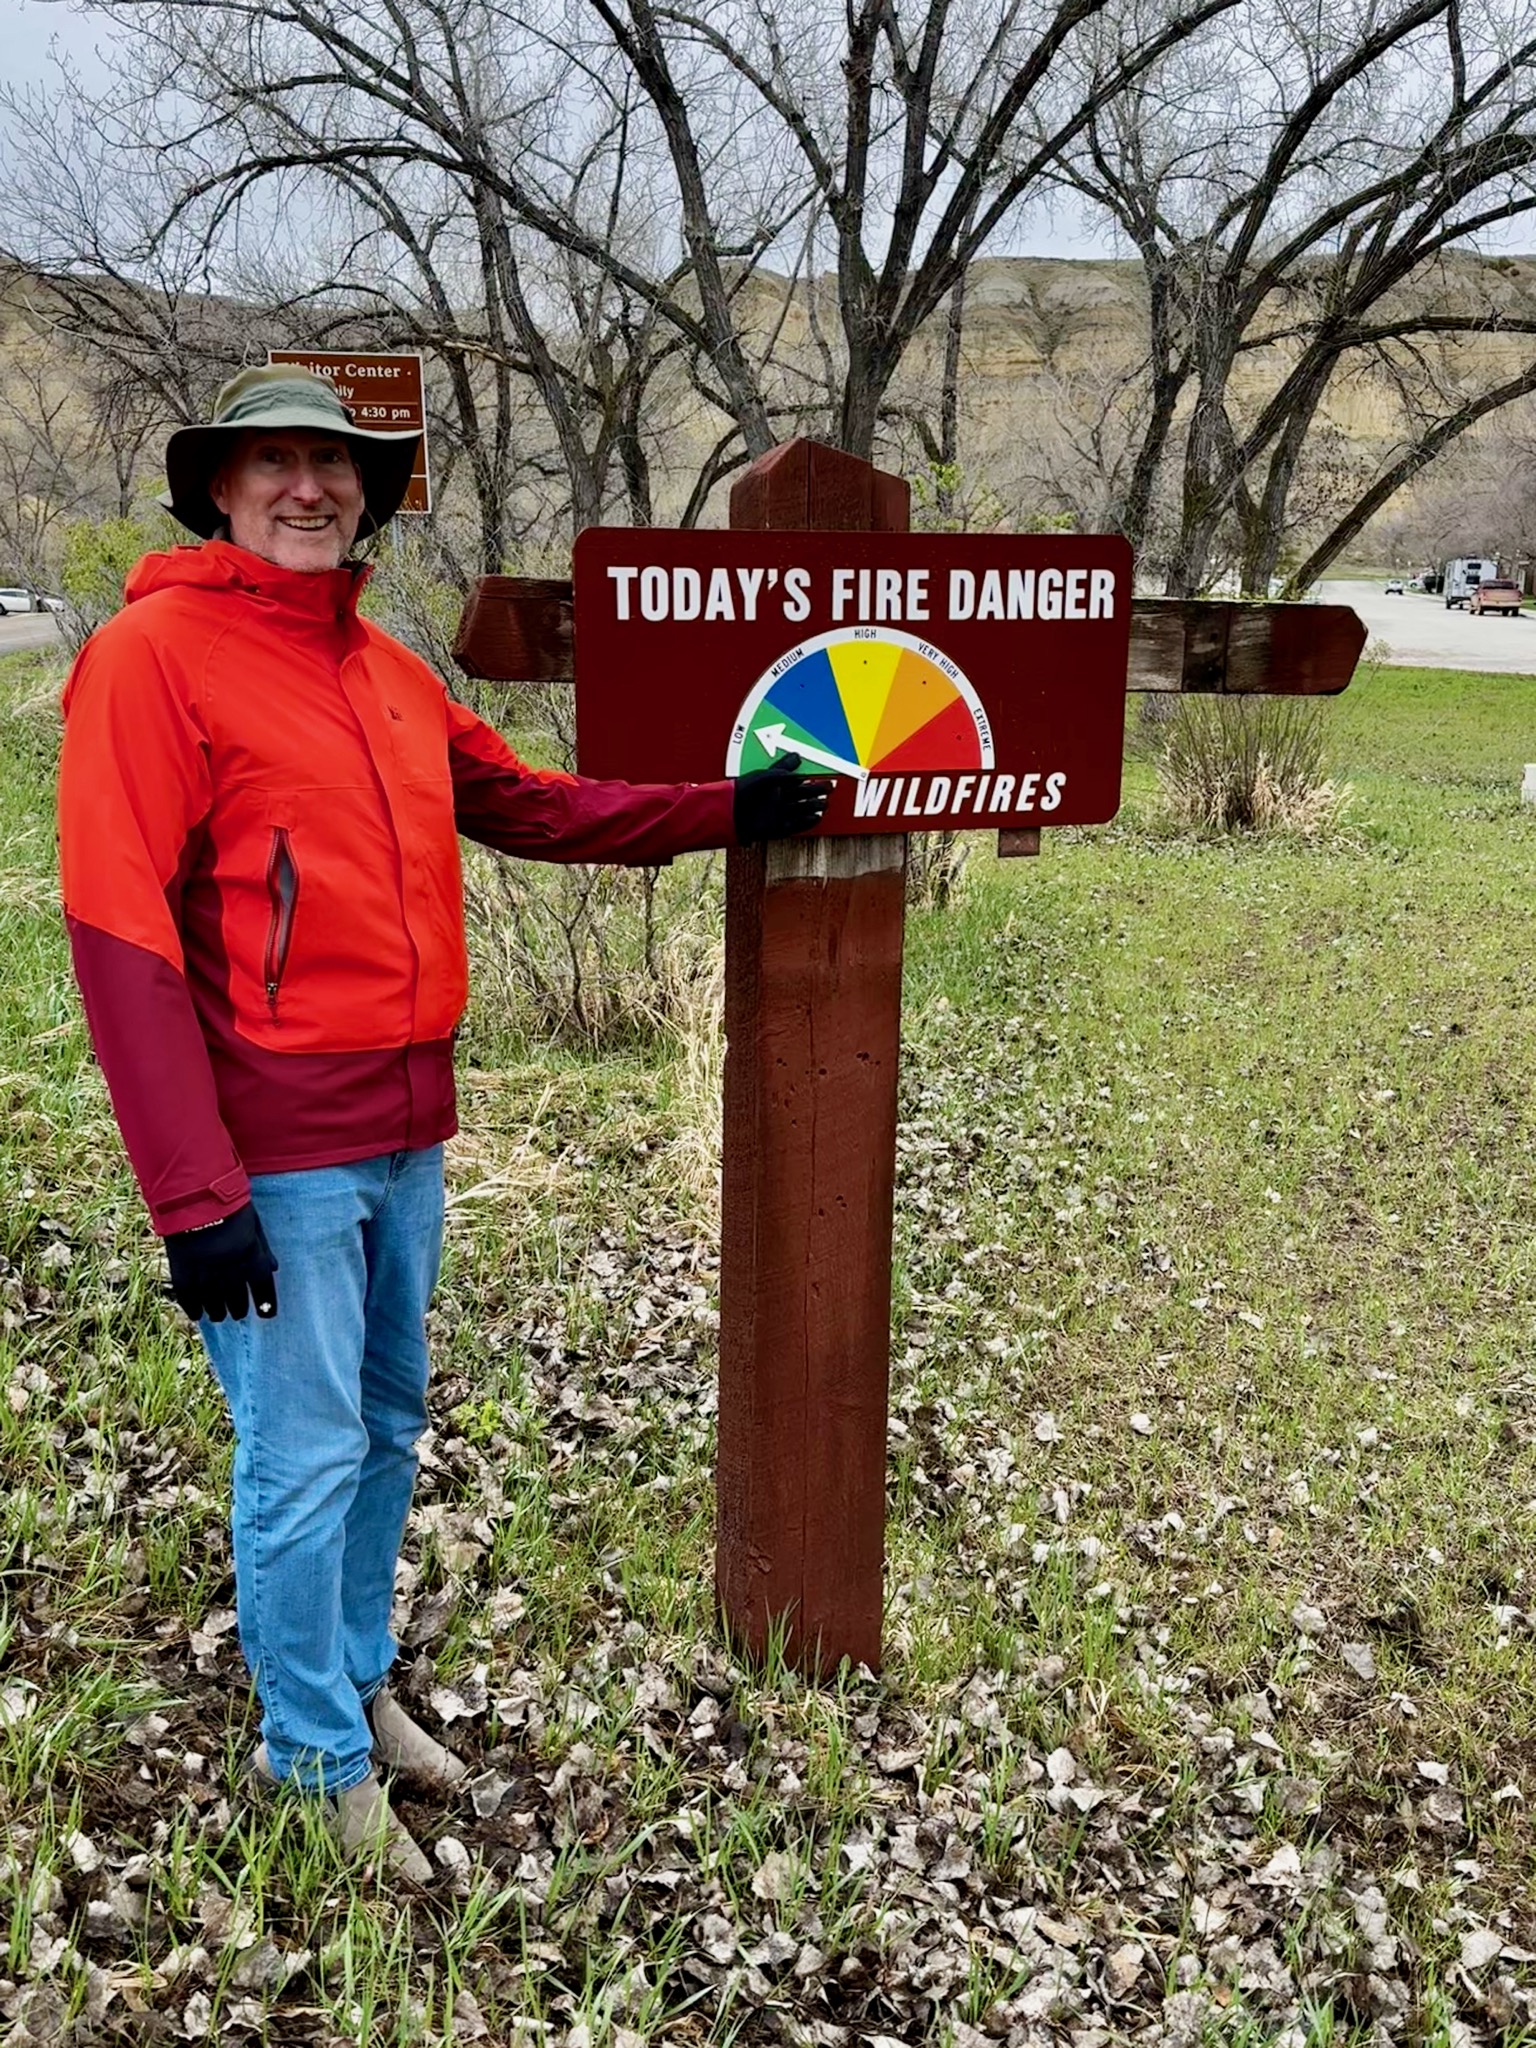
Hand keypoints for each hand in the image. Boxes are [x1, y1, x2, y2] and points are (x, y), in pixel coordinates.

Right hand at [165, 1203, 278, 1322]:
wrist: (192, 1192)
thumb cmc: (228, 1204)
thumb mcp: (253, 1221)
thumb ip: (263, 1247)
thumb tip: (274, 1268)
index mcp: (249, 1251)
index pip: (261, 1283)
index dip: (265, 1301)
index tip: (267, 1314)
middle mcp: (228, 1264)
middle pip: (236, 1295)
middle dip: (238, 1308)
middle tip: (238, 1314)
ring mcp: (204, 1267)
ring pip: (212, 1299)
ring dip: (217, 1311)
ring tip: (219, 1316)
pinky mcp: (181, 1266)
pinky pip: (187, 1294)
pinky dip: (192, 1306)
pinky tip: (197, 1314)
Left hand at [733, 755, 832, 842]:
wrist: (729, 814)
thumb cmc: (742, 792)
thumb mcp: (762, 776)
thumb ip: (781, 769)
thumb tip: (797, 757)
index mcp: (772, 785)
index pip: (794, 780)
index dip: (809, 777)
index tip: (822, 774)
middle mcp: (776, 799)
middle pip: (801, 794)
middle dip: (816, 791)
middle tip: (830, 787)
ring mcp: (776, 814)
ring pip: (800, 809)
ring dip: (814, 806)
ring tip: (826, 804)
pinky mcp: (775, 828)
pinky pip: (794, 826)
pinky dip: (806, 823)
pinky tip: (816, 818)